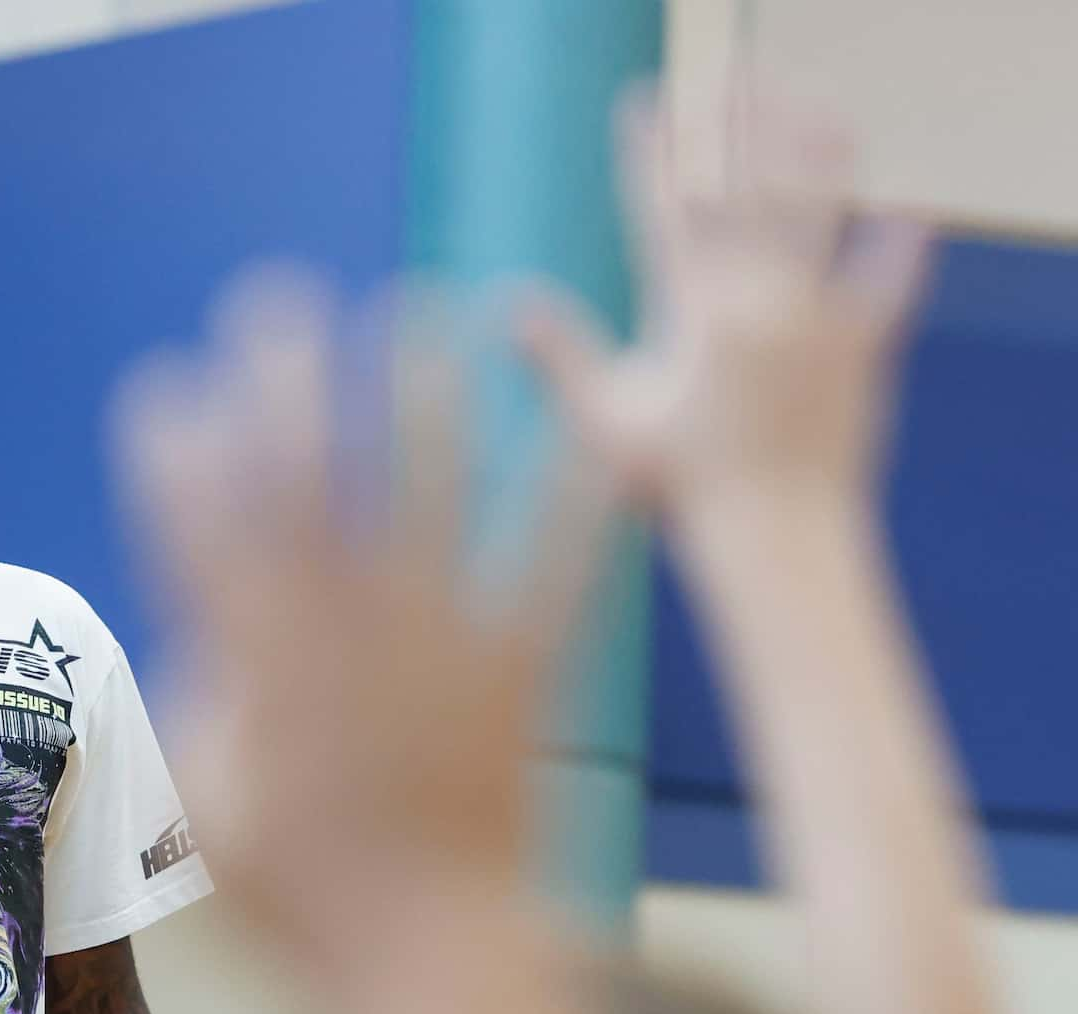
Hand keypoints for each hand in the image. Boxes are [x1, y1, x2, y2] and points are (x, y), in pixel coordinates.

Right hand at [118, 272, 618, 961]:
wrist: (435, 967)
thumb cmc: (307, 907)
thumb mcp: (212, 811)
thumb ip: (200, 713)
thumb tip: (201, 640)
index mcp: (257, 668)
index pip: (203, 529)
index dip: (178, 448)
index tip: (168, 386)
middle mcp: (342, 634)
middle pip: (307, 477)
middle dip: (284, 380)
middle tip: (274, 305)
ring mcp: (437, 646)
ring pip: (427, 490)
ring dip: (419, 392)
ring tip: (416, 312)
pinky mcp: (526, 672)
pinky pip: (553, 567)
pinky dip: (571, 494)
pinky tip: (584, 424)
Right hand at [516, 84, 932, 507]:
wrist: (776, 533)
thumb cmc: (679, 489)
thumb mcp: (602, 424)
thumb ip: (558, 356)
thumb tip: (503, 302)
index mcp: (696, 312)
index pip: (667, 206)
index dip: (650, 149)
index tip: (637, 104)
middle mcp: (764, 300)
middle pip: (749, 186)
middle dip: (731, 126)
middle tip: (722, 82)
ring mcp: (821, 319)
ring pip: (822, 214)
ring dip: (815, 154)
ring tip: (811, 109)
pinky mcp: (867, 348)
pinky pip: (891, 286)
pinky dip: (897, 249)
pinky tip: (907, 212)